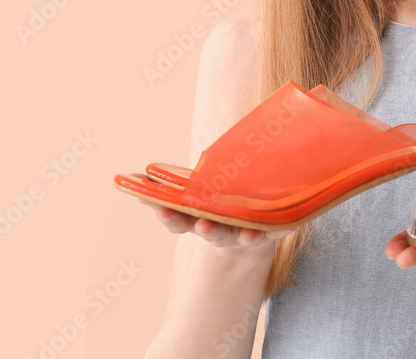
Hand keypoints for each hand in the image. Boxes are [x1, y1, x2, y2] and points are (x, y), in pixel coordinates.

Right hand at [138, 199, 292, 250]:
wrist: (249, 227)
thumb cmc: (213, 202)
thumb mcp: (191, 192)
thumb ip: (162, 187)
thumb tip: (127, 178)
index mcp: (196, 218)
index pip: (178, 221)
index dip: (170, 216)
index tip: (161, 209)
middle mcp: (220, 230)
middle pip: (210, 231)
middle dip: (207, 229)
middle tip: (203, 225)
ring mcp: (244, 232)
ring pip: (243, 237)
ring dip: (244, 236)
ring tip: (247, 235)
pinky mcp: (270, 231)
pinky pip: (276, 231)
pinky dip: (280, 230)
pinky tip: (288, 226)